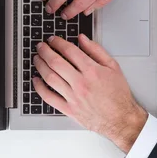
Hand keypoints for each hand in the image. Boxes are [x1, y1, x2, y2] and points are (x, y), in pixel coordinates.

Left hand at [32, 35, 146, 152]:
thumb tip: (82, 38)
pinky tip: (36, 80)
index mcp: (92, 71)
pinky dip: (39, 88)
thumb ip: (96, 50)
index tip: (52, 40)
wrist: (121, 119)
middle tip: (40, 46)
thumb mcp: (113, 67)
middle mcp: (81, 83)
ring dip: (40, 66)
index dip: (58, 43)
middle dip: (45, 51)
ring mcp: (73, 97)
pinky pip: (49, 97)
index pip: (69, 51)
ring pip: (50, 78)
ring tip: (37, 59)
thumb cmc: (118, 94)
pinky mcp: (69, 109)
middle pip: (56, 62)